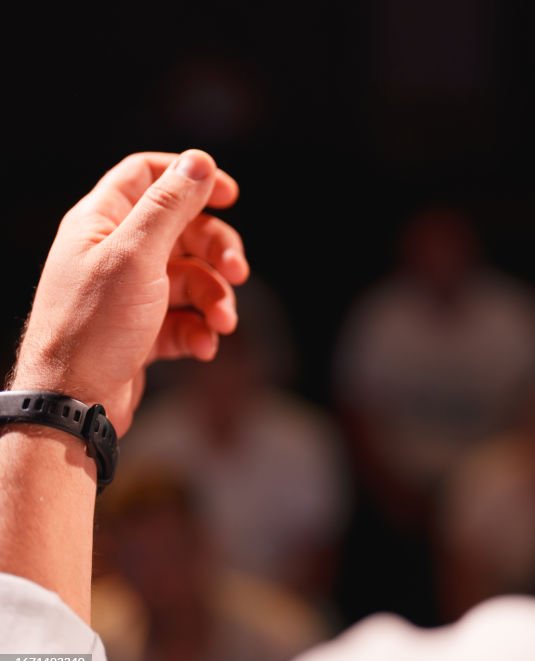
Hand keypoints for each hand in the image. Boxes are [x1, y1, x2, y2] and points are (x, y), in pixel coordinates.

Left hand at [9, 150, 248, 432]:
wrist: (73, 403)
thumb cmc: (94, 326)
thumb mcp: (137, 255)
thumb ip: (170, 205)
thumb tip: (199, 161)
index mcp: (102, 222)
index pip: (148, 176)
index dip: (191, 177)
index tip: (230, 195)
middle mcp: (115, 252)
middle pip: (183, 229)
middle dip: (217, 250)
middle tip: (238, 271)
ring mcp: (130, 292)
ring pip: (192, 277)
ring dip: (215, 299)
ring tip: (222, 324)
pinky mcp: (143, 329)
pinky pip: (186, 317)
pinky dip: (201, 329)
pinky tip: (203, 346)